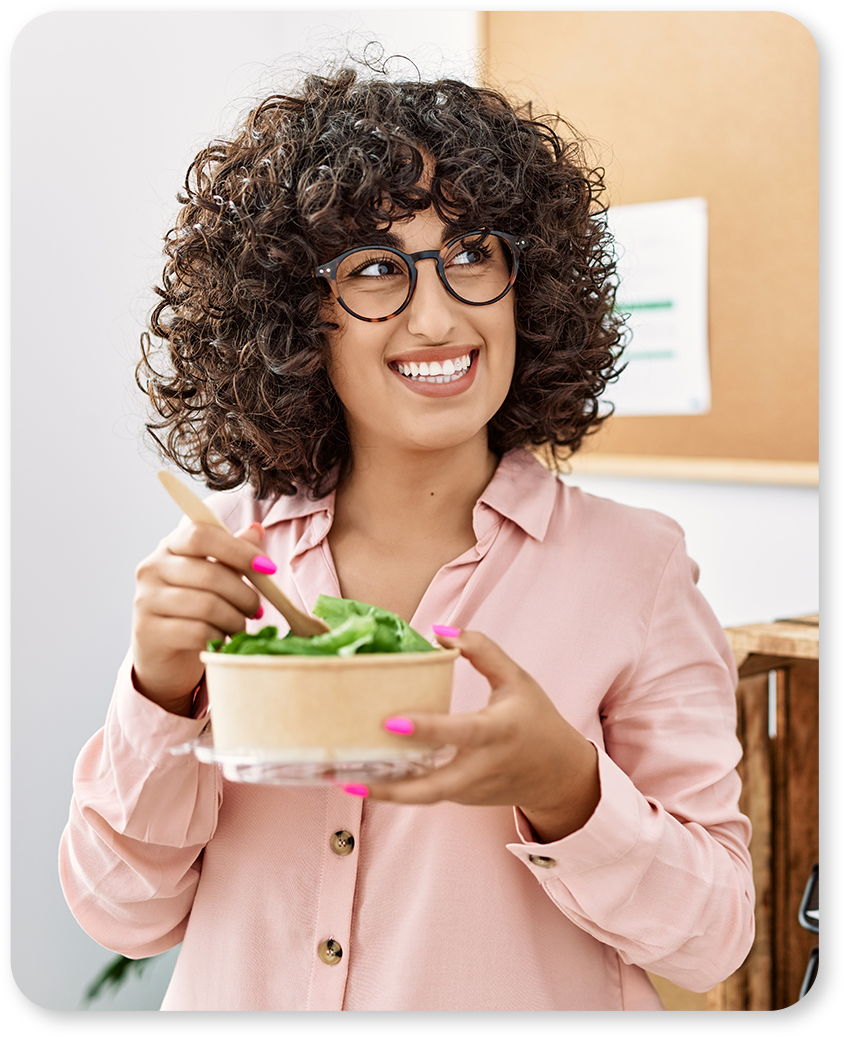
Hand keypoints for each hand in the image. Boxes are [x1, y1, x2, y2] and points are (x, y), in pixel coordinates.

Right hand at [131, 519, 268, 714]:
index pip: (202, 534)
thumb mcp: (215, 577)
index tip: (267, 568)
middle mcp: (152, 568)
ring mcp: (146, 600)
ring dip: (235, 619)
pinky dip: (219, 637)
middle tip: (256, 609)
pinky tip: (222, 639)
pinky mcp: (148, 632)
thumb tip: (256, 530)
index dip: (239, 549)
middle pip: (210, 573)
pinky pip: (198, 632)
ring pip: (207, 605)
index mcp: (170, 546)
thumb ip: (234, 554)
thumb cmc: (194, 610)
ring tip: (240, 626)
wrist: (164, 656)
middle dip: (244, 594)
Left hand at [357, 630, 599, 841]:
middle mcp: (481, 767)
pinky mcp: (461, 800)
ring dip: (382, 792)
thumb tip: (440, 631)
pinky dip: (397, 787)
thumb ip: (483, 651)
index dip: (427, 728)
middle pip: (431, 788)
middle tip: (347, 776)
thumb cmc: (536, 720)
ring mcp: (469, 791)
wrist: (560, 776)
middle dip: (390, 788)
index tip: (391, 720)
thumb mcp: (517, 679)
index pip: (459, 733)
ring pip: (422, 795)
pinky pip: (426, 793)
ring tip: (338, 778)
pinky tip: (364, 774)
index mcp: (497, 732)